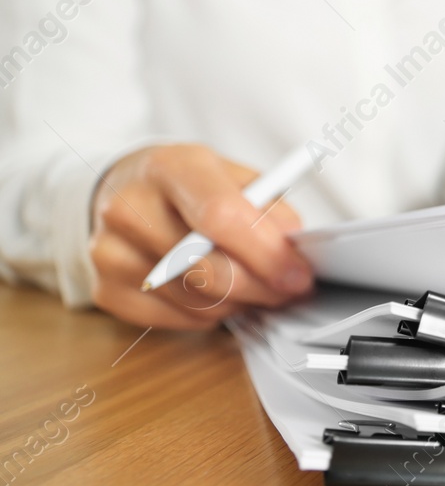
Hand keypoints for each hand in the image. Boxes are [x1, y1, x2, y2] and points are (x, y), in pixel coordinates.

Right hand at [89, 144, 311, 328]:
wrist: (126, 189)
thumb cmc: (191, 185)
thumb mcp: (235, 176)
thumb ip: (270, 206)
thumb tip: (291, 243)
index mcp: (170, 166)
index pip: (220, 214)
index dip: (265, 251)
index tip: (297, 273)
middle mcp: (128, 206)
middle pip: (206, 266)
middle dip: (260, 286)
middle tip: (287, 288)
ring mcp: (109, 250)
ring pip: (195, 300)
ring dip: (237, 301)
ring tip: (251, 285)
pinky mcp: (105, 288)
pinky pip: (174, 319)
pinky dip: (207, 314)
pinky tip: (215, 294)